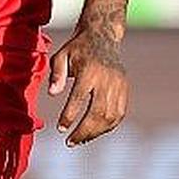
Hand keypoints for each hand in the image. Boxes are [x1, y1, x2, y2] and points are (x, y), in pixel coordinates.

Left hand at [48, 25, 128, 145]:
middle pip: (98, 112)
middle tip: (69, 142)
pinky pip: (119, 114)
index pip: (79, 98)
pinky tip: (94, 133)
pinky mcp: (125, 89)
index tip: (60, 129)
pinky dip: (108, 127)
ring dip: (95, 132)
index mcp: (90, 71)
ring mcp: (119, 85)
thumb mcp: (61, 56)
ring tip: (79, 140)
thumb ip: (56, 74)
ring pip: (111, 116)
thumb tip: (53, 94)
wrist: (103, 37)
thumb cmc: (76, 49)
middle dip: (83, 131)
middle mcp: (107, 79)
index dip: (69, 116)